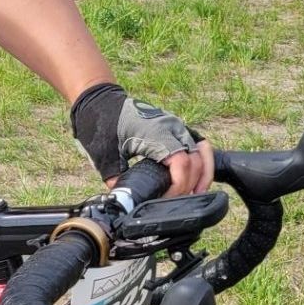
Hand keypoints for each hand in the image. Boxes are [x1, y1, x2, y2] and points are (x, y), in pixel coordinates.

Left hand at [70, 82, 213, 194]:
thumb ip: (116, 180)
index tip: (166, 200)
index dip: (178, 186)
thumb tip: (125, 203)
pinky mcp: (175, 127)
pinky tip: (196, 180)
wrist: (100, 101)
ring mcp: (176, 124)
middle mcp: (171, 126)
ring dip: (203, 174)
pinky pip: (198, 144)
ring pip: (203, 151)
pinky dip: (202, 162)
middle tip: (177, 202)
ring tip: (196, 194)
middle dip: (190, 185)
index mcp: (156, 133)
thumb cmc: (102, 125)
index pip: (181, 163)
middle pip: (196, 160)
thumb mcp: (104, 156)